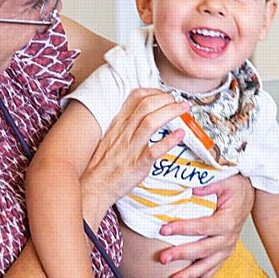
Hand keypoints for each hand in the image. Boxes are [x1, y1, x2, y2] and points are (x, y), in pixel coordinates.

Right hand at [79, 88, 185, 226]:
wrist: (94, 186)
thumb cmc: (104, 163)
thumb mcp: (112, 136)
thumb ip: (128, 123)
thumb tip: (146, 113)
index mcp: (118, 123)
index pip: (136, 97)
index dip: (155, 92)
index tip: (166, 95)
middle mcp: (124, 132)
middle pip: (146, 106)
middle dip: (166, 99)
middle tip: (180, 102)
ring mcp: (130, 148)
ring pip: (151, 122)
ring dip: (171, 113)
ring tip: (184, 110)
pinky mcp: (137, 164)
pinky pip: (154, 150)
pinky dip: (169, 140)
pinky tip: (180, 135)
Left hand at [156, 173, 253, 277]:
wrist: (250, 195)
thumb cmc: (236, 187)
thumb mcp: (225, 180)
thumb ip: (209, 185)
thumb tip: (192, 189)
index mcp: (227, 221)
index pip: (202, 226)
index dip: (183, 228)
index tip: (164, 229)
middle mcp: (228, 238)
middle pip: (202, 249)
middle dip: (181, 254)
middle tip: (163, 258)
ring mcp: (227, 247)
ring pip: (207, 265)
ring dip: (190, 274)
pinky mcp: (225, 252)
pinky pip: (214, 269)